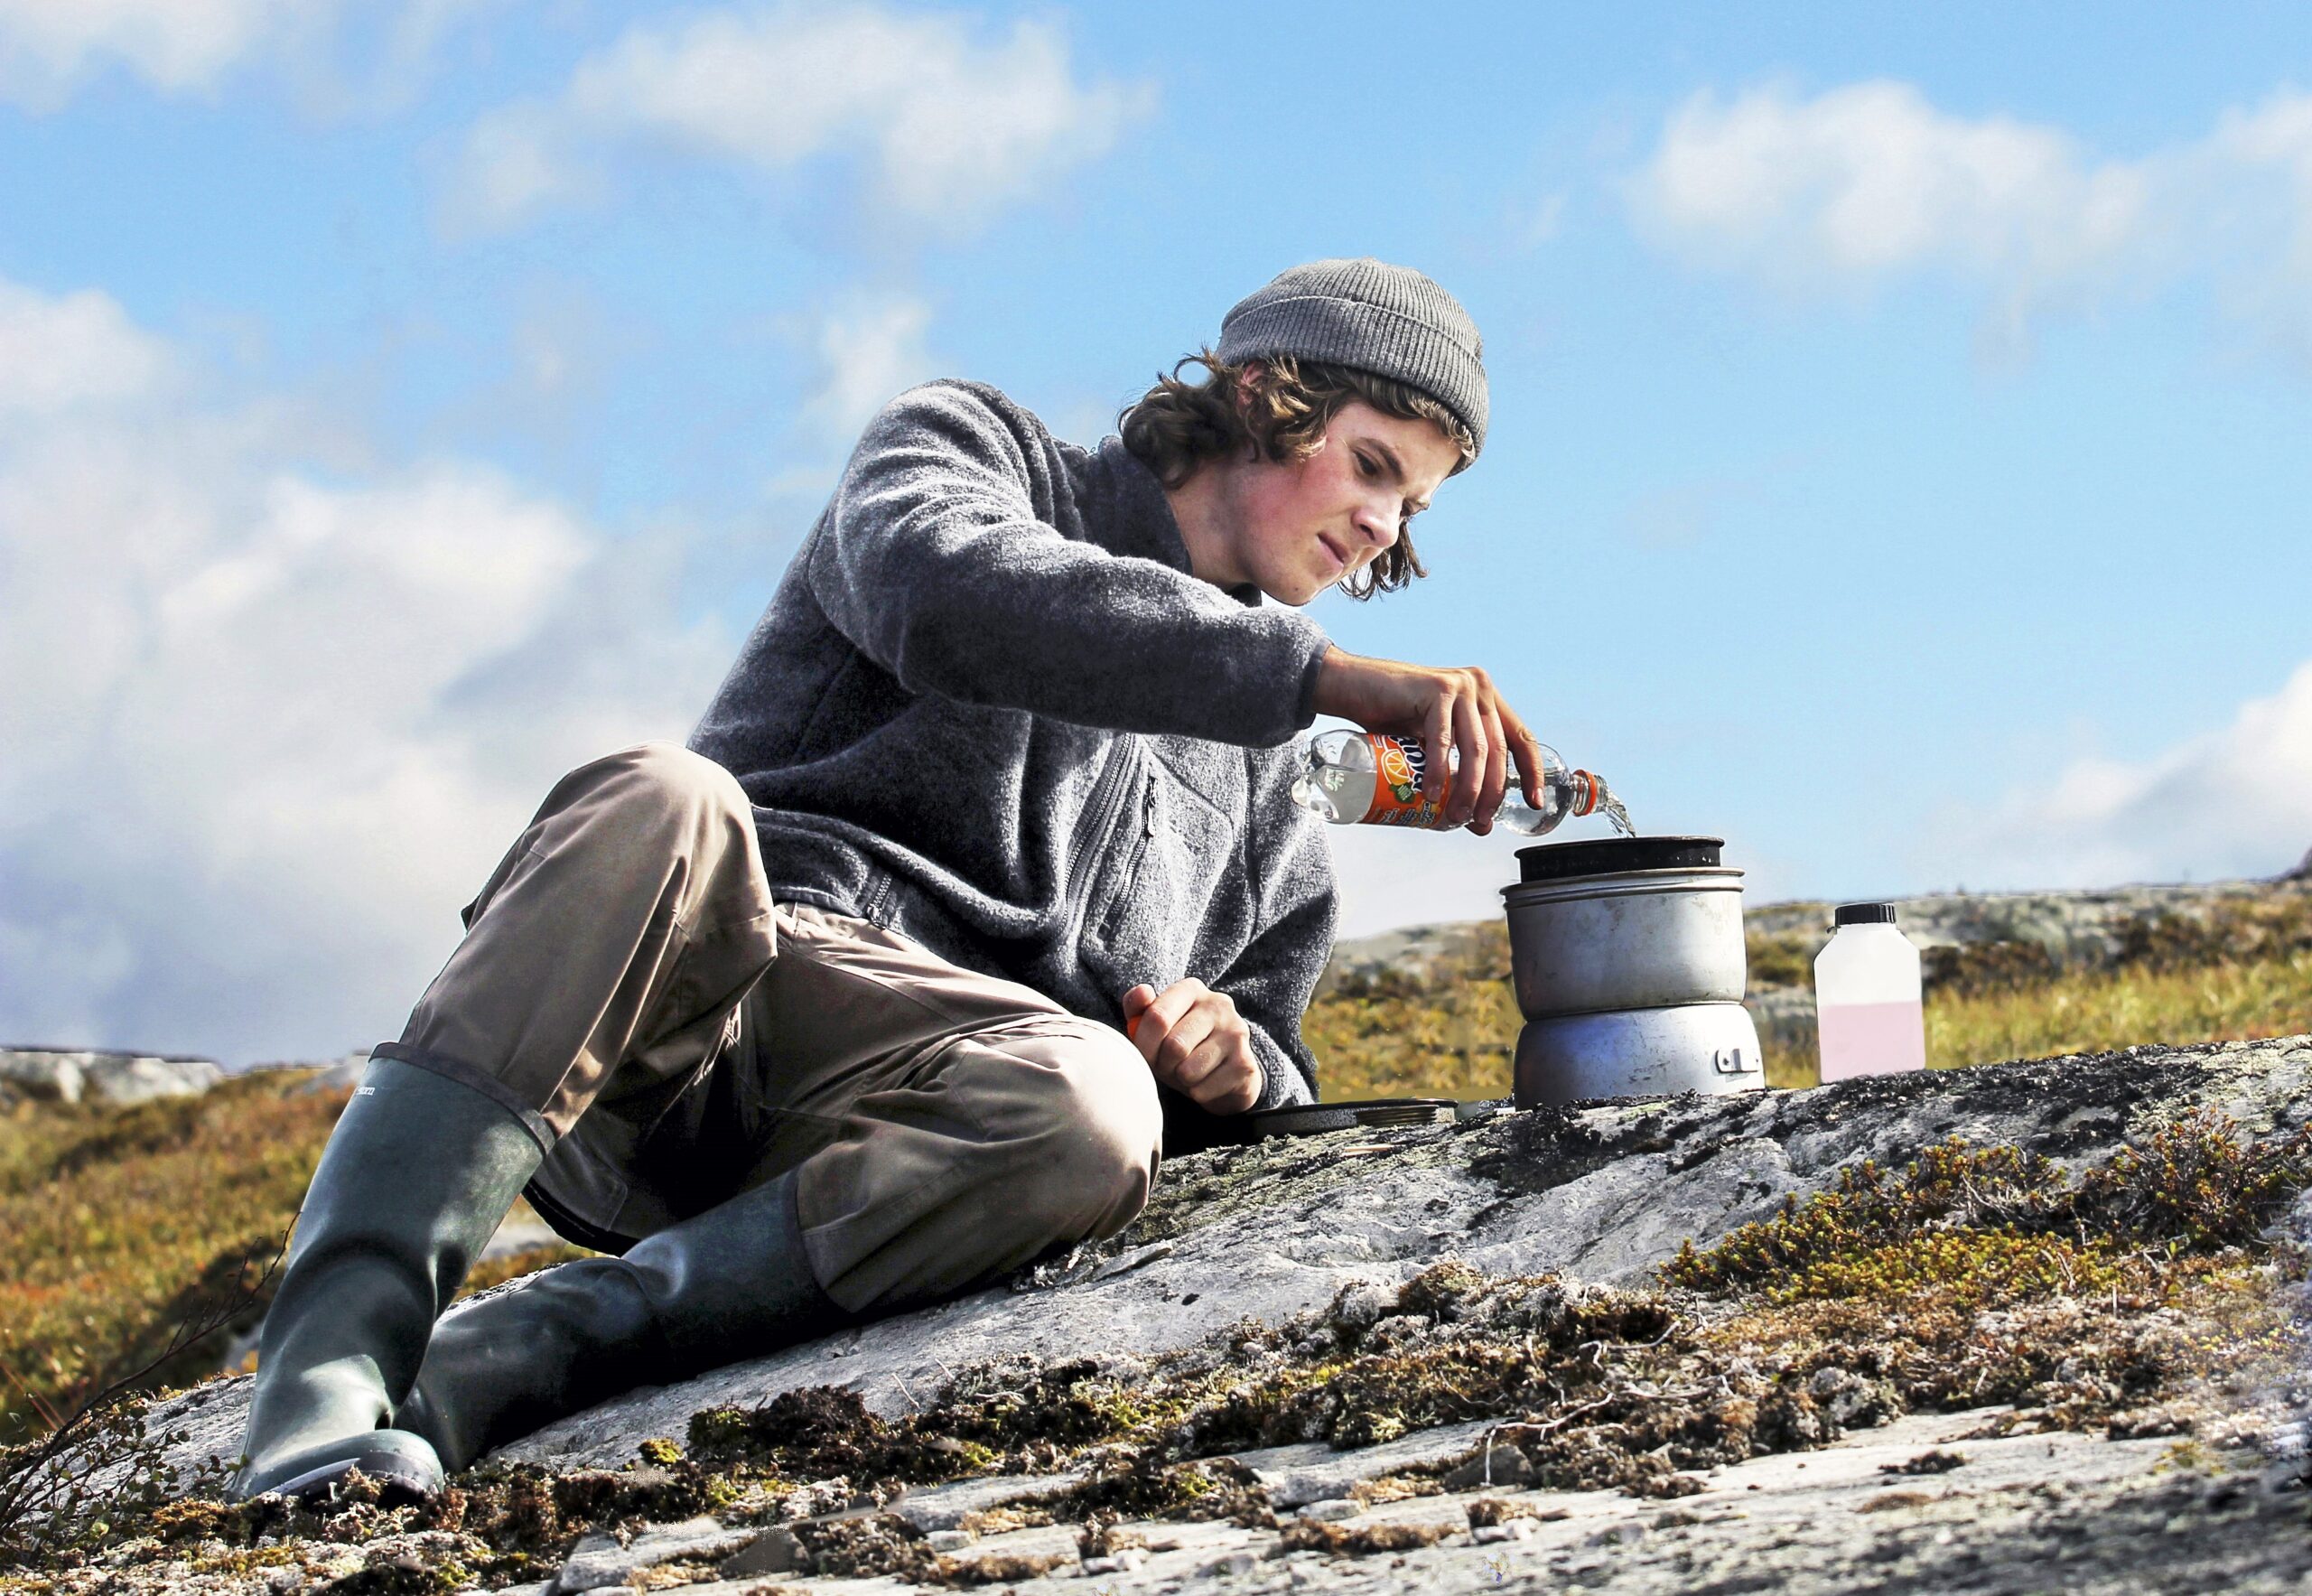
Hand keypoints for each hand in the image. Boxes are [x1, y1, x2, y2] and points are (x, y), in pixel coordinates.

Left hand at [1121, 979, 1261, 1114]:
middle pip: (1174, 1046)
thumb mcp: (1157, 1026)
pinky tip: (1207, 1082)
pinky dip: (1197, 1093)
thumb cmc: (1183, 1044)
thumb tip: (1143, 993)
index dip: (1143, 1044)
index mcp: (1191, 989)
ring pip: (1188, 1070)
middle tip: (1169, 1065)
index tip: (1146, 1053)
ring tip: (1188, 1072)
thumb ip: (1139, 1008)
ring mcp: (1236, 1033)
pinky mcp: (1245, 1063)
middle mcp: (1218, 1004)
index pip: (1157, 1017)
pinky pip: (1203, 1089)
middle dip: (1163, 1064)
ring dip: (1181, 1079)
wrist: (1226, 1072)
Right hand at [1310, 646, 1542, 833]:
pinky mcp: (1435, 689)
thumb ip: (1455, 776)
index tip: (1535, 803)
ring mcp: (1459, 686)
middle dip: (1492, 793)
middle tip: (1477, 822)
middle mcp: (1479, 688)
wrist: (1350, 686)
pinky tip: (1432, 795)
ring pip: (1475, 749)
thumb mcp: (1431, 750)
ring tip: (1454, 817)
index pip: (1522, 738)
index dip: (1533, 773)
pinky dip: (1439, 771)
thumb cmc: (1390, 719)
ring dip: (1468, 789)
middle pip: (1498, 751)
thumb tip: (1481, 826)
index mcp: (1487, 699)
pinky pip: (1443, 740)